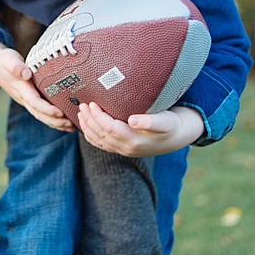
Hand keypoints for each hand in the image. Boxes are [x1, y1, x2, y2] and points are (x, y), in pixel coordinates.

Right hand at [0, 41, 73, 130]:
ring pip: (41, 116)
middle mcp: (24, 98)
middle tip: (71, 123)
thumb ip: (15, 66)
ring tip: (72, 127)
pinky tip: (66, 122)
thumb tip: (25, 74)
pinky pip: (41, 112)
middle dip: (54, 121)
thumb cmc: (4, 61)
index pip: (34, 102)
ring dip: (55, 123)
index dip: (47, 109)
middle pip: (39, 114)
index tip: (60, 113)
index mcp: (21, 89)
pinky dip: (53, 119)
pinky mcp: (30, 99)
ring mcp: (27, 100)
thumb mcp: (7, 59)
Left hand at [77, 102, 203, 156]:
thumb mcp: (165, 121)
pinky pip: (102, 145)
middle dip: (90, 120)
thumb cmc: (170, 124)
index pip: (111, 128)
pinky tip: (85, 127)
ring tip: (80, 113)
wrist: (174, 138)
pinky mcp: (121, 150)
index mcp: (135, 140)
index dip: (99, 117)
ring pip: (99, 141)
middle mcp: (127, 148)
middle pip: (102, 134)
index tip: (92, 103)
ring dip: (87, 127)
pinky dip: (91, 136)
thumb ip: (151, 121)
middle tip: (81, 105)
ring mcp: (123, 150)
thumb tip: (133, 120)